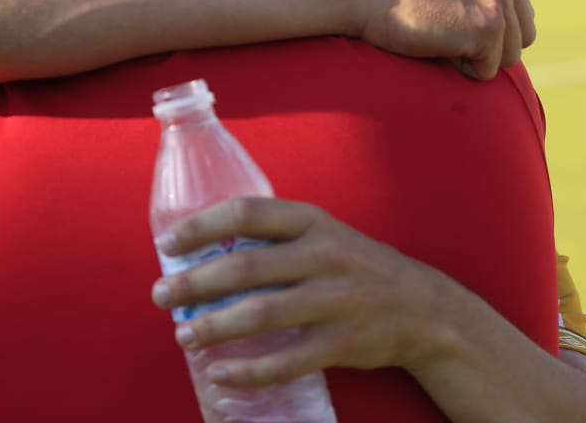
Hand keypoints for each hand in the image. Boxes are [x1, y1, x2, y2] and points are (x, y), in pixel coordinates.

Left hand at [151, 197, 459, 386]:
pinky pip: (286, 361)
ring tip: (183, 335)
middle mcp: (324, 254)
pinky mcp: (342, 341)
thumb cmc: (357, 267)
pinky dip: (248, 370)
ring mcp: (335, 299)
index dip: (201, 226)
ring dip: (213, 326)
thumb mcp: (324, 234)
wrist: (422, 307)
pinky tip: (219, 372)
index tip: (167, 243)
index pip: (248, 212)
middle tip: (162, 295)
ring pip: (261, 313)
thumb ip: (276, 238)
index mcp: (313, 221)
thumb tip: (205, 253)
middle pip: (245, 265)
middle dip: (194, 282)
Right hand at [348, 0, 536, 79]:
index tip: (450, 20)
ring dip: (474, 58)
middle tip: (446, 31)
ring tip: (439, 34)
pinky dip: (460, 69)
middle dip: (489, 47)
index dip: (487, 31)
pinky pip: (487, 72)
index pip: (521, 15)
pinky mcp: (489, 26)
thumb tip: (500, 17)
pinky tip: (435, 43)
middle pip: (522, 37)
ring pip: (509, 57)